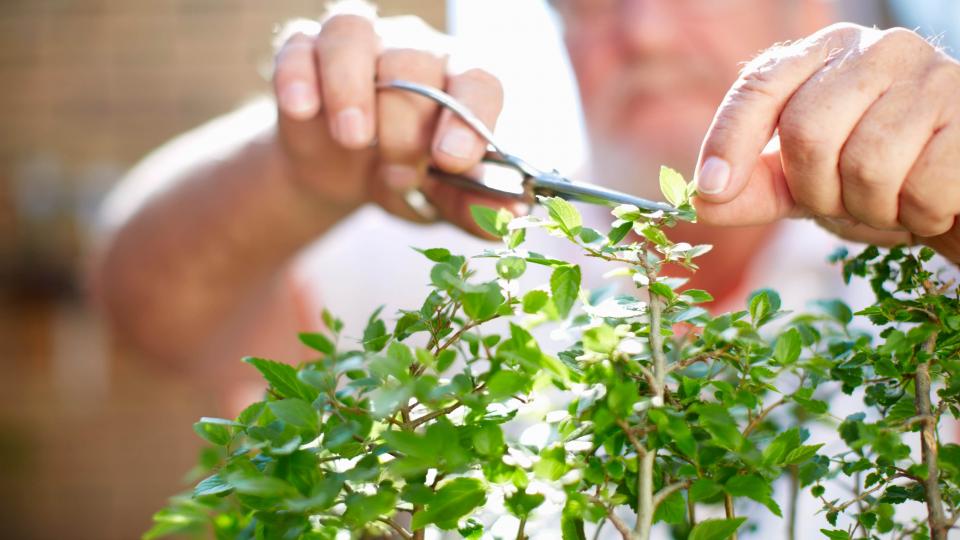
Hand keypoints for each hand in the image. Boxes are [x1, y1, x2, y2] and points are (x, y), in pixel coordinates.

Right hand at [272, 14, 522, 234]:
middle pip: (414, 62)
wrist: (344, 180)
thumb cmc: (407, 177)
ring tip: (353, 137)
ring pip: (354, 33)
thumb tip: (509, 214)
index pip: (477, 82)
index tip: (451, 159)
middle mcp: (414, 52)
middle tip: (399, 171)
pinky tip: (301, 110)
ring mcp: (359, 46)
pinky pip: (299, 46)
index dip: (467, 117)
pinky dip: (298, 75)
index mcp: (459, 82)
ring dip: (351, 86)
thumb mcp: (440, 201)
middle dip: (405, 123)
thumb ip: (474, 207)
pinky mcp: (306, 53)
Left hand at [693, 23, 959, 261]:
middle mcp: (875, 50)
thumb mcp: (804, 182)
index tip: (710, 190)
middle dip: (817, 191)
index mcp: (822, 55)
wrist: (957, 184)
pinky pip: (924, 185)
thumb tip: (701, 201)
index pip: (760, 86)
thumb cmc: (876, 177)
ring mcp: (930, 74)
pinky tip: (927, 202)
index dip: (728, 140)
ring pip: (867, 164)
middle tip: (844, 203)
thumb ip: (752, 189)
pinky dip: (919, 213)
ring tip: (889, 202)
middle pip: (807, 131)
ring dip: (871, 208)